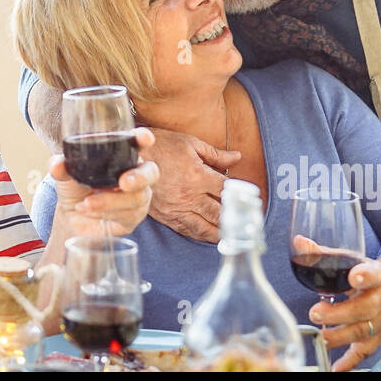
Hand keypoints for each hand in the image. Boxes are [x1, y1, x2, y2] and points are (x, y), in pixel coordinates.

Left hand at [51, 128, 158, 235]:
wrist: (71, 217)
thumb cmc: (74, 186)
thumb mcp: (65, 173)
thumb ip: (60, 166)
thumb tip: (57, 165)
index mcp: (121, 155)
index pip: (138, 142)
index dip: (144, 138)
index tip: (144, 138)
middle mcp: (134, 173)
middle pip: (151, 172)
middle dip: (140, 177)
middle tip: (124, 182)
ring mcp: (137, 197)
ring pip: (137, 198)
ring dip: (110, 201)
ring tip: (86, 204)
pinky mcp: (132, 218)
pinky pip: (129, 216)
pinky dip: (107, 213)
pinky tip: (89, 211)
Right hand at [138, 127, 240, 243]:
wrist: (130, 157)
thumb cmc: (161, 145)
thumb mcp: (190, 143)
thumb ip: (215, 154)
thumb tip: (237, 157)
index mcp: (198, 176)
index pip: (227, 190)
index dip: (241, 195)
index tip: (250, 199)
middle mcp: (189, 195)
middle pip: (219, 213)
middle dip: (235, 218)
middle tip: (246, 222)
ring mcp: (176, 208)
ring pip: (204, 227)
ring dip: (221, 232)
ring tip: (233, 236)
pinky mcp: (165, 216)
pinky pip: (186, 230)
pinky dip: (200, 235)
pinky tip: (208, 236)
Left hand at [306, 255, 380, 372]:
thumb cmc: (368, 274)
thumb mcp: (353, 260)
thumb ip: (325, 254)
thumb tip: (300, 243)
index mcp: (377, 276)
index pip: (373, 274)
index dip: (365, 275)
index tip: (354, 275)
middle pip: (364, 308)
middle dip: (340, 313)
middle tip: (316, 312)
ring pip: (363, 331)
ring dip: (340, 335)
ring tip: (321, 336)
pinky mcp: (377, 338)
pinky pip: (364, 352)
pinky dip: (350, 362)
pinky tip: (336, 368)